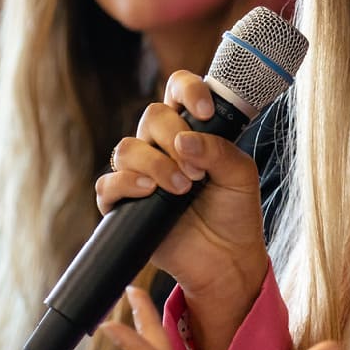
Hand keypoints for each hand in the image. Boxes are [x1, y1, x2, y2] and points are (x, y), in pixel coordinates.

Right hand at [96, 70, 269, 349]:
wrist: (227, 260)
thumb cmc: (235, 213)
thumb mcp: (241, 176)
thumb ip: (219, 151)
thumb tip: (185, 140)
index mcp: (191, 130)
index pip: (178, 90)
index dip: (188, 90)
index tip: (204, 112)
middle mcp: (162, 146)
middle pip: (151, 117)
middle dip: (174, 138)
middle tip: (198, 171)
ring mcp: (141, 174)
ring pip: (127, 148)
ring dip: (155, 164)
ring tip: (182, 188)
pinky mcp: (125, 205)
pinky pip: (108, 184)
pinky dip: (126, 184)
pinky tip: (149, 192)